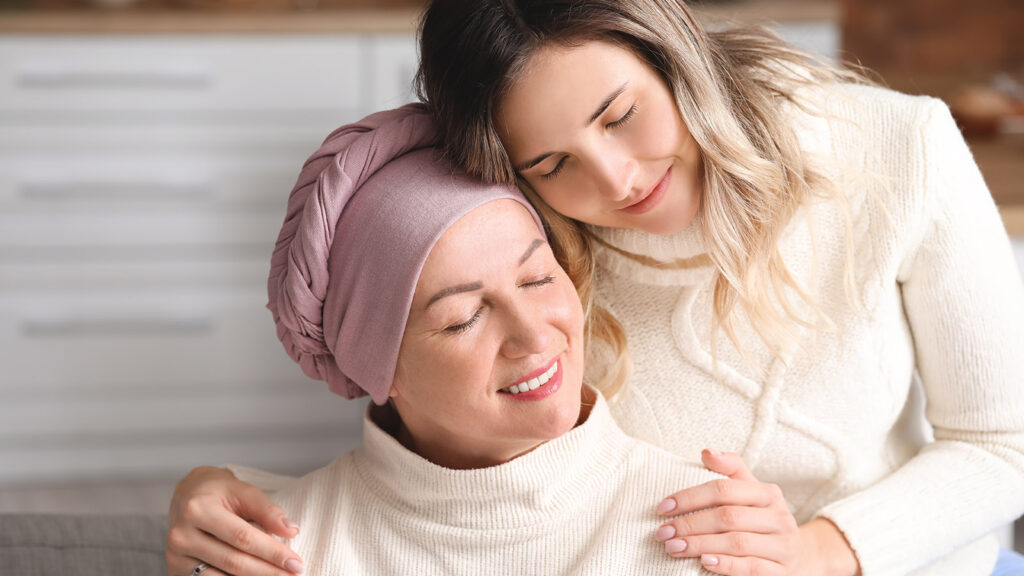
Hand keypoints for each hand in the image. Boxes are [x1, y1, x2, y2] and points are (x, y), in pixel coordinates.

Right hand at [166, 466, 304, 575]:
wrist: (186, 494)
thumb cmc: (219, 492)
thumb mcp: (244, 491)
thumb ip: (267, 510)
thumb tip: (291, 530)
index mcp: (198, 509)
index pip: (242, 537)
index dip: (272, 552)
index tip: (296, 563)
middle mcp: (182, 535)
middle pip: (233, 561)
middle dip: (267, 572)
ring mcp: (175, 555)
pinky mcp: (175, 569)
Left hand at [655, 450, 858, 575]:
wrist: (798, 555)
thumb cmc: (761, 519)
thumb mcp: (751, 491)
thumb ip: (730, 469)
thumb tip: (707, 451)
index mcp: (769, 493)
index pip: (724, 489)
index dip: (690, 497)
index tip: (663, 507)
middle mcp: (779, 518)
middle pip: (728, 517)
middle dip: (690, 524)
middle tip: (663, 533)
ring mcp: (783, 547)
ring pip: (736, 543)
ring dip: (700, 545)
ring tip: (674, 548)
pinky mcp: (782, 572)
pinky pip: (751, 568)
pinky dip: (726, 566)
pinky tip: (704, 563)